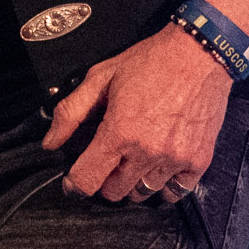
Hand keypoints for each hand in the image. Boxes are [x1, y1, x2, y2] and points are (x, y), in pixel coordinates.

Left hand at [41, 25, 233, 201]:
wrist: (198, 54)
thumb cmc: (150, 62)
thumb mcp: (100, 77)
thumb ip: (71, 112)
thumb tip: (50, 142)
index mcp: (119, 132)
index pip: (87, 180)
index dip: (74, 184)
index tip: (73, 182)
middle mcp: (146, 151)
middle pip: (115, 192)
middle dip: (105, 180)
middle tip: (108, 162)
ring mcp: (174, 159)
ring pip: (143, 194)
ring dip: (133, 183)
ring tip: (133, 162)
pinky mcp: (198, 160)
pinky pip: (177, 192)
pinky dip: (164, 187)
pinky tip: (158, 169)